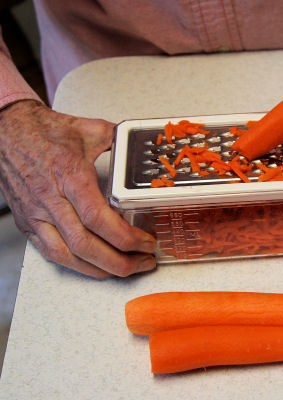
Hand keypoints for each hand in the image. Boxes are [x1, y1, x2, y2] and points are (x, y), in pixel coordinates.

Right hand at [0, 100, 156, 277]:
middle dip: (119, 262)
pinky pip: (52, 254)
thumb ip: (121, 141)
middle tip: (145, 261)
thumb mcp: (91, 130)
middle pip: (85, 244)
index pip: (98, 218)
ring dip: (101, 269)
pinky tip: (98, 267)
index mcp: (70, 176)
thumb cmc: (45, 132)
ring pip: (68, 255)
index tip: (146, 242)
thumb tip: (146, 149)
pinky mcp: (28, 224)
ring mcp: (37, 215)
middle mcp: (51, 199)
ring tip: (128, 268)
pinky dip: (78, 266)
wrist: (7, 131)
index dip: (125, 237)